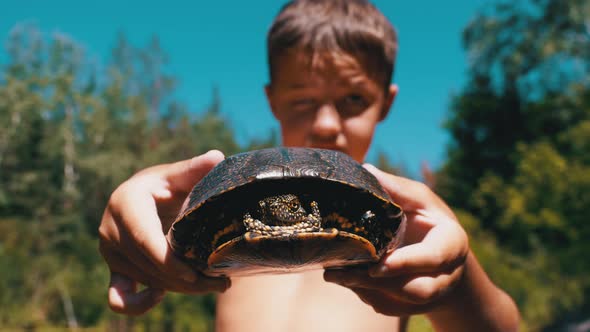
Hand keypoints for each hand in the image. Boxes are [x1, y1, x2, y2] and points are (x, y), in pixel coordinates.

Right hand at [98, 150, 229, 315]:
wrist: (149, 197)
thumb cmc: (168, 185)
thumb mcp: (179, 175)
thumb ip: (196, 168)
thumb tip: (217, 157)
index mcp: (125, 203)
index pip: (144, 239)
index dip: (168, 260)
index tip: (196, 274)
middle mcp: (110, 229)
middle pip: (147, 265)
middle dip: (185, 279)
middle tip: (221, 283)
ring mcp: (109, 252)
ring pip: (143, 281)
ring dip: (178, 289)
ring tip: (212, 285)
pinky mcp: (112, 268)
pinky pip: (116, 297)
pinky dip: (137, 305)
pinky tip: (160, 295)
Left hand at [324, 164, 468, 315]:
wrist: (440, 256)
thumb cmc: (429, 221)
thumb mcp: (422, 201)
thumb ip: (400, 190)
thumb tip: (367, 170)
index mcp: (452, 244)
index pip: (434, 258)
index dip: (406, 263)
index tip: (378, 265)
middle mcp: (445, 275)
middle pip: (416, 290)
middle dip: (380, 284)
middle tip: (343, 273)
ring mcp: (430, 295)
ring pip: (399, 303)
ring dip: (365, 290)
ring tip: (334, 275)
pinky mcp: (411, 306)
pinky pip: (387, 306)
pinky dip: (364, 295)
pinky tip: (344, 279)